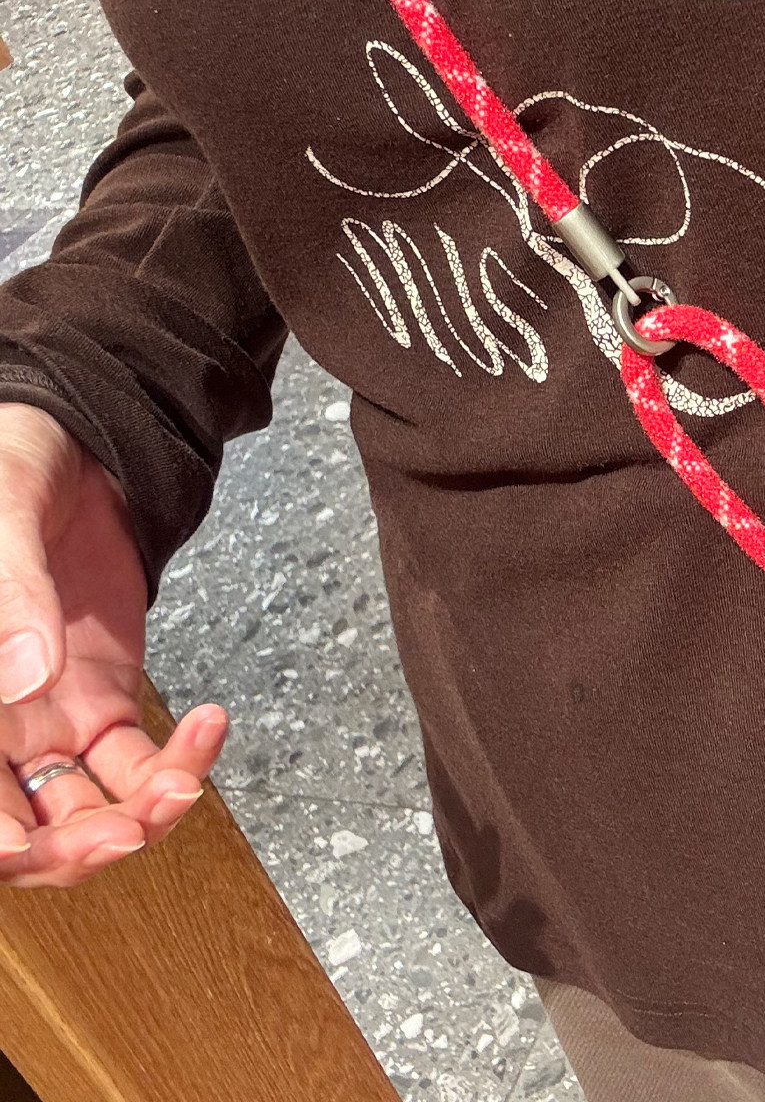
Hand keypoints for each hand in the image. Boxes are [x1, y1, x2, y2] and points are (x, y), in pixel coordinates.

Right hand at [0, 403, 226, 886]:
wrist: (68, 449)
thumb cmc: (9, 472)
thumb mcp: (0, 523)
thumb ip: (9, 599)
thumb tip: (25, 679)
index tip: (25, 846)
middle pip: (23, 832)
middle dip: (72, 849)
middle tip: (127, 830)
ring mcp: (49, 722)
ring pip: (86, 812)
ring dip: (135, 820)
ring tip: (182, 786)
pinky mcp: (104, 701)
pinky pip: (139, 760)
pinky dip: (180, 762)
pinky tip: (210, 725)